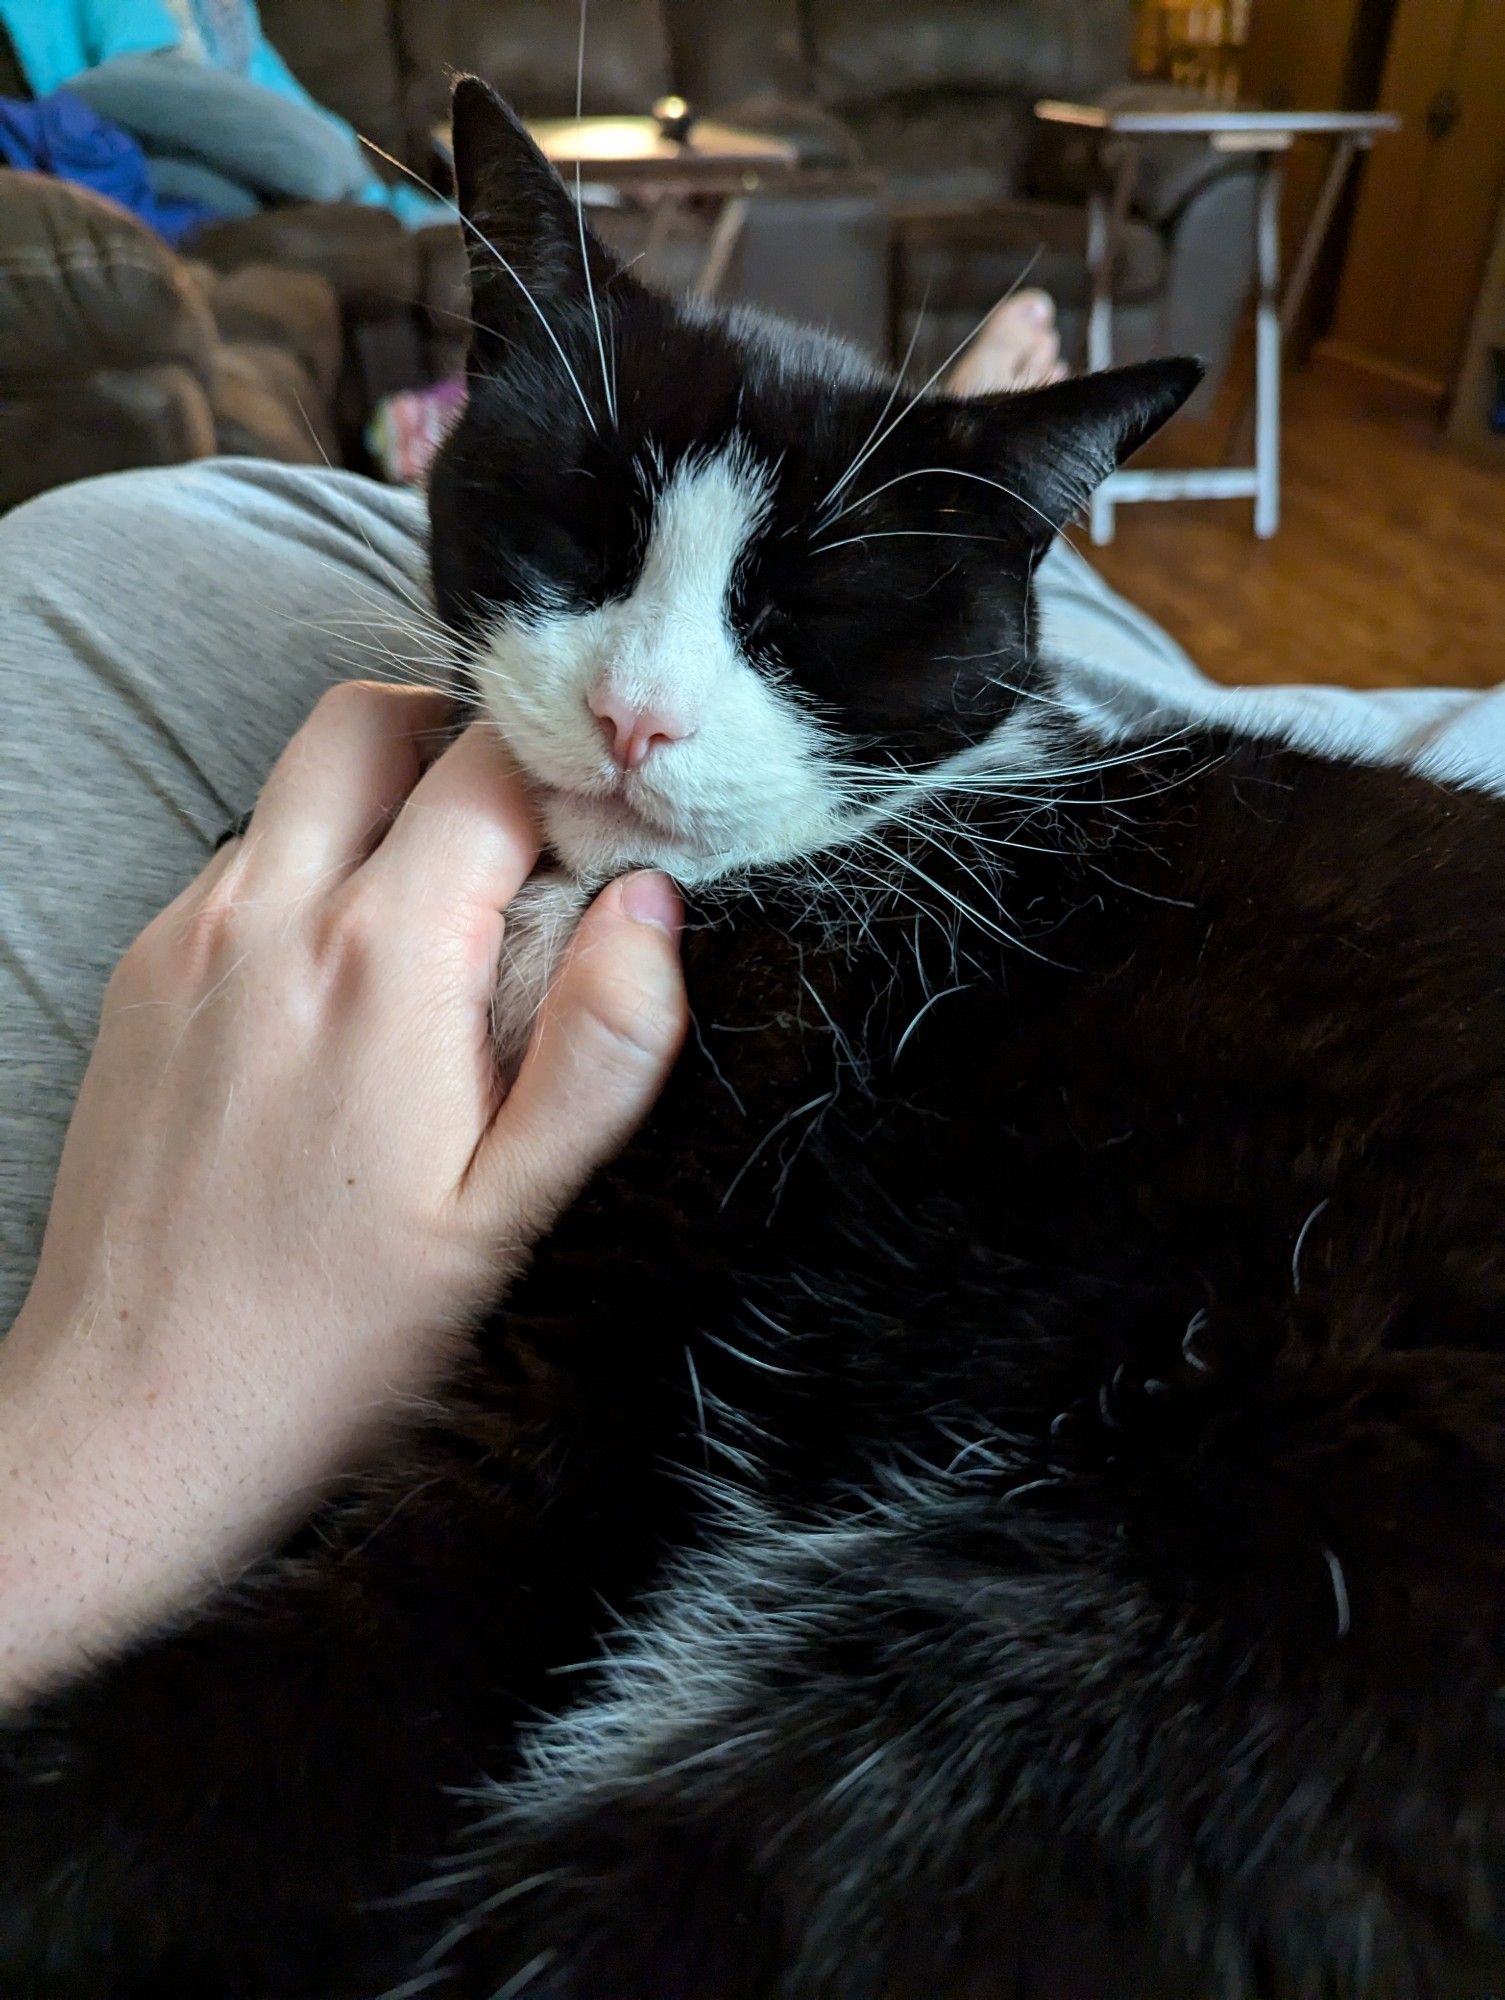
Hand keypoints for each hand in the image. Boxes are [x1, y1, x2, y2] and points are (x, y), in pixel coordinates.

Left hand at [0, 683, 685, 1699]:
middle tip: (521, 832)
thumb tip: (649, 907)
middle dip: (462, 740)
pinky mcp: (142, 976)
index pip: (491, 766)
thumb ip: (600, 1043)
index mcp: (380, 960)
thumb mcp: (509, 1210)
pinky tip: (346, 994)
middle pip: (371, 720)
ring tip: (442, 928)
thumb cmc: (332, 1332)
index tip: (606, 833)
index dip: (568, 776)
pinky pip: (243, 865)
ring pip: (299, 785)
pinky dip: (312, 877)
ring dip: (383, 808)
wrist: (134, 1409)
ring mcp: (189, 937)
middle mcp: (268, 917)